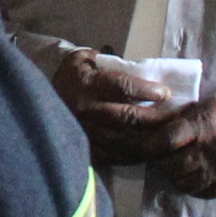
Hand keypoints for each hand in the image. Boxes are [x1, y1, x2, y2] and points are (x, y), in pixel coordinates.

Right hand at [55, 53, 197, 164]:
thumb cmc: (68, 79)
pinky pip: (121, 156)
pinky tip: (154, 148)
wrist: (36, 106)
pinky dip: (140, 153)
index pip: (122, 87)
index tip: (166, 93)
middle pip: (130, 117)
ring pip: (129, 140)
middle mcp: (89, 112)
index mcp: (87, 85)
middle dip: (159, 117)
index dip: (147, 90)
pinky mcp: (91, 152)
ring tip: (173, 134)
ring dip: (154, 138)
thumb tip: (135, 65)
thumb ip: (104, 60)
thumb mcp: (81, 59)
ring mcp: (90, 135)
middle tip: (179, 114)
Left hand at [148, 95, 215, 198]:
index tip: (146, 147)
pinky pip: (203, 192)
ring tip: (181, 165)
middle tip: (163, 158)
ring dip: (178, 176)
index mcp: (203, 125)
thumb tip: (144, 134)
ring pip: (185, 183)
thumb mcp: (199, 108)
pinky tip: (198, 174)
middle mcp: (212, 149)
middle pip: (172, 165)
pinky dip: (196, 185)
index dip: (151, 146)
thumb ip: (175, 122)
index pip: (166, 140)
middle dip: (163, 163)